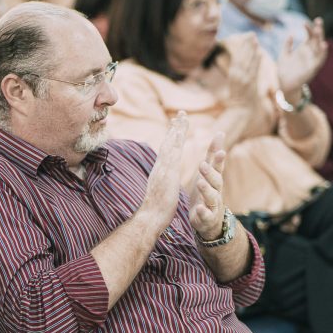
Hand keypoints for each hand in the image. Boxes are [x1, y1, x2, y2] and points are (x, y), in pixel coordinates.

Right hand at [138, 114, 186, 229]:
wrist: (150, 218)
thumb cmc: (155, 212)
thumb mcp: (160, 194)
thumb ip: (161, 186)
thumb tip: (161, 185)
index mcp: (160, 172)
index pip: (166, 152)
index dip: (172, 139)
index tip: (176, 127)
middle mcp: (159, 167)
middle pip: (167, 143)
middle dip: (174, 128)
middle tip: (181, 114)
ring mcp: (162, 168)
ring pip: (170, 143)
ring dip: (176, 128)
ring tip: (182, 116)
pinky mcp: (166, 172)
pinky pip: (172, 151)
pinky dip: (176, 139)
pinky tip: (180, 129)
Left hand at [190, 133, 227, 240]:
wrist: (210, 221)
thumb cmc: (208, 193)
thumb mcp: (209, 173)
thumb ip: (213, 156)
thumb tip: (220, 132)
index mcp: (214, 180)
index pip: (217, 167)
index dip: (218, 159)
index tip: (220, 150)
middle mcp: (216, 191)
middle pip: (216, 181)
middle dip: (210, 173)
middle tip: (202, 165)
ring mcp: (212, 205)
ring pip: (211, 197)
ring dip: (206, 190)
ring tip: (200, 183)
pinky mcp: (207, 218)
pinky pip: (206, 215)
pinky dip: (203, 212)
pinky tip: (199, 209)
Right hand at [223, 34, 262, 109]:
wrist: (241, 112)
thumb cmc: (239, 101)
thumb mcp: (237, 86)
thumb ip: (241, 75)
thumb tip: (246, 64)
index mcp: (233, 75)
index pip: (238, 58)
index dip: (243, 47)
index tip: (247, 38)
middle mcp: (237, 76)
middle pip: (242, 57)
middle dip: (247, 45)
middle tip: (251, 33)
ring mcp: (243, 79)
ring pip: (247, 61)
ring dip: (251, 49)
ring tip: (255, 39)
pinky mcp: (249, 84)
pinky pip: (253, 69)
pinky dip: (255, 61)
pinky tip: (259, 52)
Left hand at [277, 17, 327, 99]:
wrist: (285, 84)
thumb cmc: (285, 70)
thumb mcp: (284, 55)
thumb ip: (287, 45)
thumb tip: (291, 34)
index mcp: (304, 49)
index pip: (309, 35)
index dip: (309, 28)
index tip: (304, 22)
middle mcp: (310, 53)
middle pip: (317, 38)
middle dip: (318, 29)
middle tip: (318, 20)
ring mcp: (312, 60)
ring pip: (319, 47)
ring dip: (320, 38)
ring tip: (319, 29)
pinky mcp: (313, 68)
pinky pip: (320, 59)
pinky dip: (323, 52)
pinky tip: (323, 44)